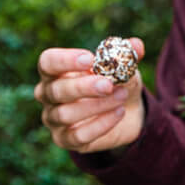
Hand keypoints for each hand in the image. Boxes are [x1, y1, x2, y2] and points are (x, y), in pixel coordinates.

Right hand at [35, 38, 145, 152]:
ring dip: (97, 105)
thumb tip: (136, 45)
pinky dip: (100, 125)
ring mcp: (54, 119)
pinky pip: (78, 136)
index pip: (48, 62)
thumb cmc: (115, 83)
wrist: (126, 112)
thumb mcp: (123, 66)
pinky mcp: (65, 140)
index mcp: (55, 71)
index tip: (90, 59)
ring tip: (121, 96)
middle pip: (56, 91)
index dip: (65, 60)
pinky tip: (119, 113)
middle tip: (108, 84)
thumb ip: (127, 54)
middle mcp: (48, 95)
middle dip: (83, 87)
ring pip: (66, 114)